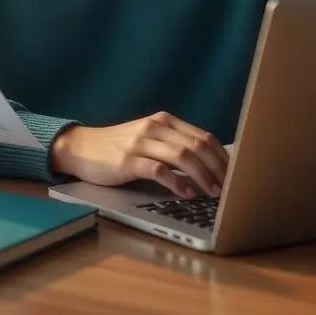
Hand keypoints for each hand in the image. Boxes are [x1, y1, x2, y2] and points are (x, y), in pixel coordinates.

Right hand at [51, 112, 229, 198]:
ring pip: (183, 156)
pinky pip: (159, 170)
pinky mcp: (128, 161)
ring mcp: (141, 143)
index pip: (203, 136)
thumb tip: (208, 165)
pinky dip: (177, 182)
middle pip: (197, 145)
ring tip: (213, 193)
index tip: (235, 174)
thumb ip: (173, 145)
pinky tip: (186, 193)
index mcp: (164, 121)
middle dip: (218, 168)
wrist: (81, 147)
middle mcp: (155, 127)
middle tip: (229, 188)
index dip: (222, 157)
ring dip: (203, 176)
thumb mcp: (148, 138)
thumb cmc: (117, 147)